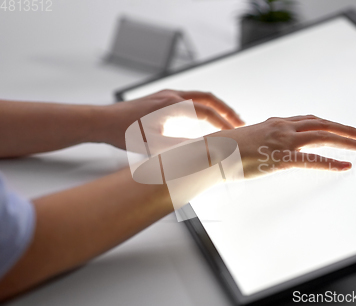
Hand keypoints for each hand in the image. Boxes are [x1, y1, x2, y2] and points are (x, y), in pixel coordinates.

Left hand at [101, 90, 244, 148]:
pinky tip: (204, 118)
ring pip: (201, 96)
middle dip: (227, 110)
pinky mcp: (162, 98)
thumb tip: (203, 153)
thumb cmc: (124, 133)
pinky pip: (190, 98)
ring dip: (216, 107)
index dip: (223, 123)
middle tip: (240, 122)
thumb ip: (181, 148)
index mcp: (173, 105)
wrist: (102, 121)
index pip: (207, 112)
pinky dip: (204, 106)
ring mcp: (167, 95)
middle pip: (209, 98)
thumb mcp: (154, 146)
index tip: (235, 133)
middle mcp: (173, 96)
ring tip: (227, 119)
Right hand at [208, 115, 355, 177]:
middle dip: (346, 129)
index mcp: (276, 122)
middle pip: (322, 124)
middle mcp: (283, 127)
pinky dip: (331, 162)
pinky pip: (312, 159)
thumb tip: (267, 147)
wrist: (212, 151)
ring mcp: (283, 141)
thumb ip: (263, 140)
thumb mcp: (249, 139)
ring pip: (323, 136)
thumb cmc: (226, 148)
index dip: (329, 124)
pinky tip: (345, 166)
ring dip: (346, 140)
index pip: (310, 120)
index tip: (343, 128)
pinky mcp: (281, 157)